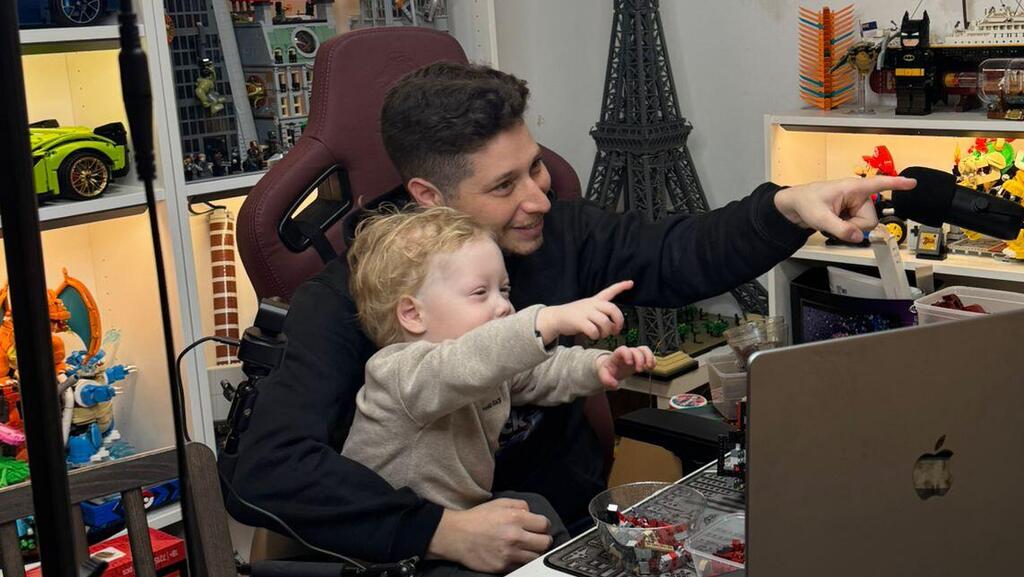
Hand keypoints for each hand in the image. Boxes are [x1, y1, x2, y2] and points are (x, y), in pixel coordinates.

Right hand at [427, 498, 553, 572]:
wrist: (456, 536)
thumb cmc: (477, 518)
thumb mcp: (499, 503)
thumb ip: (520, 505)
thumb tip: (532, 513)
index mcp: (515, 518)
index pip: (545, 524)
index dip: (543, 525)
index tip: (538, 527)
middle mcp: (515, 536)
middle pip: (545, 543)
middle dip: (542, 540)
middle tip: (535, 539)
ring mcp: (509, 554)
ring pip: (536, 557)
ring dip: (533, 553)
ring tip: (525, 548)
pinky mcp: (502, 567)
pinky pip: (521, 566)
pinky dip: (519, 562)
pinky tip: (513, 555)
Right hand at [535, 280, 631, 342]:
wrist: (556, 317)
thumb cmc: (574, 316)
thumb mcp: (587, 308)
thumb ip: (600, 314)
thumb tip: (613, 327)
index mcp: (595, 300)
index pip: (610, 291)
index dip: (621, 286)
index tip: (631, 283)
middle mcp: (592, 304)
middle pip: (613, 309)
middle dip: (618, 321)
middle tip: (617, 329)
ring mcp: (585, 312)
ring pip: (605, 322)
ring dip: (606, 332)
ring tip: (602, 335)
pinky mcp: (579, 321)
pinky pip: (594, 330)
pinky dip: (596, 336)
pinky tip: (593, 336)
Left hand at [596, 345, 655, 387]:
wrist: (612, 369)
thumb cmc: (608, 370)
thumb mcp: (604, 375)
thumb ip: (607, 380)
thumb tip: (615, 384)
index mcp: (617, 355)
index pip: (623, 349)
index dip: (627, 354)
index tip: (629, 363)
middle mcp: (627, 353)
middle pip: (636, 350)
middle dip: (640, 359)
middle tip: (639, 370)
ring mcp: (634, 355)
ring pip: (644, 350)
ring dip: (649, 357)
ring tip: (649, 367)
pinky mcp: (640, 359)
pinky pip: (649, 355)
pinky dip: (652, 360)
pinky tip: (651, 368)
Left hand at [773, 175, 916, 242]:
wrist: (795, 206)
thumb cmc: (806, 202)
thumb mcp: (820, 217)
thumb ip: (840, 228)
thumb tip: (858, 237)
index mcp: (853, 188)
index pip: (878, 184)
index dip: (896, 184)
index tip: (912, 183)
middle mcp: (858, 195)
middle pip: (870, 220)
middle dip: (855, 227)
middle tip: (836, 222)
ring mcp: (856, 205)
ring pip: (865, 226)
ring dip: (850, 229)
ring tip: (834, 220)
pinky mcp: (852, 213)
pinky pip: (858, 228)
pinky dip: (847, 229)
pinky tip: (836, 222)